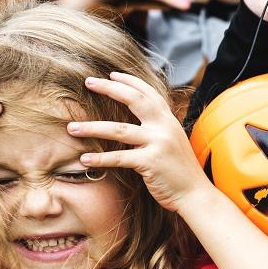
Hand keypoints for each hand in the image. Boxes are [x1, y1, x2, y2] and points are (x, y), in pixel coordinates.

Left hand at [70, 73, 211, 212]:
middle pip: (134, 100)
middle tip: (88, 82)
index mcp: (169, 121)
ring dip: (92, 128)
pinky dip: (100, 158)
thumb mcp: (172, 142)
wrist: (196, 194)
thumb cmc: (180, 171)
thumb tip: (136, 123)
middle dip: (109, 89)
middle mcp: (165, 127)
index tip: (111, 74)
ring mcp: (159, 143)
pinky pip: (119, 158)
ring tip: (71, 128)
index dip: (130, 81)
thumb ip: (157, 129)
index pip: (148, 93)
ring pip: (119, 130)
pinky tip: (84, 159)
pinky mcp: (151, 162)